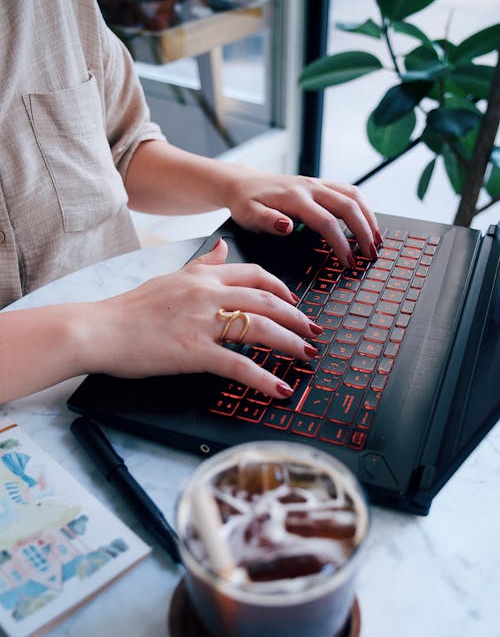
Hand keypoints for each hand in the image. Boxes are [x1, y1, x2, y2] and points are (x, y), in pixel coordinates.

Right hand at [83, 239, 320, 397]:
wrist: (99, 329)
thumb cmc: (130, 308)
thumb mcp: (170, 277)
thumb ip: (202, 265)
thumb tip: (223, 247)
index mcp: (203, 277)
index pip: (255, 275)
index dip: (283, 289)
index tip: (295, 303)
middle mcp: (207, 294)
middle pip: (267, 301)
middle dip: (297, 317)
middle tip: (314, 332)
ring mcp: (202, 323)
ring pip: (260, 329)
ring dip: (290, 343)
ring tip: (307, 355)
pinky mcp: (194, 352)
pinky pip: (238, 365)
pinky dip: (263, 378)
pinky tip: (280, 389)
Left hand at [225, 169, 381, 267]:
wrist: (243, 183)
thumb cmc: (246, 203)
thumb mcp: (249, 215)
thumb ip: (267, 221)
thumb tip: (287, 226)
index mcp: (295, 197)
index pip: (327, 222)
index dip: (341, 243)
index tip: (348, 263)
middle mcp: (310, 187)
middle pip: (348, 206)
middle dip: (364, 231)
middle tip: (371, 255)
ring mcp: (318, 184)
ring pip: (353, 195)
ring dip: (369, 217)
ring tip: (377, 240)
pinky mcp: (321, 185)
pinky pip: (349, 192)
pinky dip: (363, 207)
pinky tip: (368, 223)